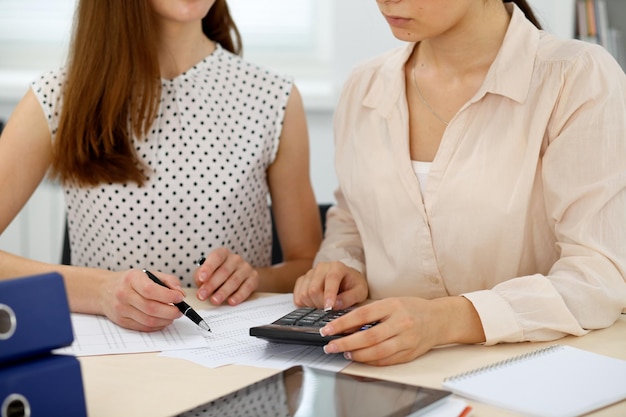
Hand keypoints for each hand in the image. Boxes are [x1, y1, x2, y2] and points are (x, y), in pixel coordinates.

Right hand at [100, 269, 185, 331]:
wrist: (104, 290)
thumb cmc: (130, 282)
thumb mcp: (148, 274)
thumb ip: (168, 281)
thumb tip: (180, 293)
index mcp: (131, 279)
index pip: (151, 290)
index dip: (168, 296)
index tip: (179, 297)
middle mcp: (124, 294)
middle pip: (151, 308)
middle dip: (170, 311)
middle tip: (180, 310)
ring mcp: (121, 309)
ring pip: (148, 320)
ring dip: (166, 320)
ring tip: (172, 315)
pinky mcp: (122, 321)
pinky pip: (143, 327)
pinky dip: (157, 326)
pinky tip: (163, 320)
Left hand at [194, 247, 258, 304]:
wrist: (241, 276)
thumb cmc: (220, 274)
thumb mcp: (207, 272)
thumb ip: (200, 276)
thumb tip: (200, 282)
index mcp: (223, 254)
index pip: (216, 258)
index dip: (208, 268)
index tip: (201, 279)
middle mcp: (235, 259)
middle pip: (224, 271)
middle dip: (212, 285)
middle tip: (203, 295)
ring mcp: (245, 268)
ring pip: (234, 280)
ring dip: (223, 292)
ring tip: (215, 300)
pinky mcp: (253, 278)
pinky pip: (247, 287)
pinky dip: (239, 295)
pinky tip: (231, 301)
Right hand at [293, 261, 367, 309]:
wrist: (346, 280)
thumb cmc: (353, 285)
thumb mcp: (360, 292)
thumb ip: (350, 298)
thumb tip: (336, 305)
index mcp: (337, 267)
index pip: (330, 280)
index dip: (328, 295)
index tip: (329, 308)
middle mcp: (321, 267)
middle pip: (313, 289)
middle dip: (320, 304)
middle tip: (328, 311)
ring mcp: (310, 273)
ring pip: (304, 293)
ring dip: (312, 305)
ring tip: (323, 306)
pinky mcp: (302, 280)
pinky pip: (297, 296)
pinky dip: (304, 304)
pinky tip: (314, 304)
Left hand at [319, 296, 484, 365]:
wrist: (439, 319)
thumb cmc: (411, 308)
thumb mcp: (390, 303)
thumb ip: (370, 313)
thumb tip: (345, 325)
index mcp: (392, 306)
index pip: (362, 315)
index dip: (342, 324)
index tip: (327, 330)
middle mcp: (400, 322)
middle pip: (368, 337)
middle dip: (345, 343)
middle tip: (331, 346)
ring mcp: (406, 339)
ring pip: (376, 352)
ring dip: (357, 355)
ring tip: (345, 353)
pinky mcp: (409, 353)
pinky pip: (386, 361)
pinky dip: (371, 361)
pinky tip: (360, 359)